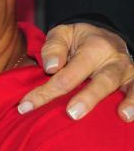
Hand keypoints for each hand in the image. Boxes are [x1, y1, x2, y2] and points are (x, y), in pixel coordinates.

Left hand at [18, 23, 133, 120]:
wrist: (103, 35)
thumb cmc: (77, 39)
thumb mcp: (61, 34)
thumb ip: (53, 48)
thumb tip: (51, 67)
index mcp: (94, 47)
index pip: (68, 73)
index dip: (46, 91)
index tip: (25, 106)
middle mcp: (114, 59)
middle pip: (101, 81)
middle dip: (87, 98)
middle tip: (72, 113)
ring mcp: (127, 71)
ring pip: (128, 86)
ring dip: (127, 101)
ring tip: (122, 115)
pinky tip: (129, 116)